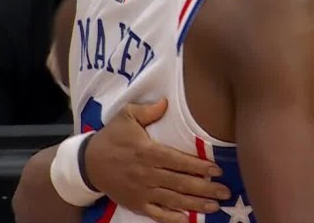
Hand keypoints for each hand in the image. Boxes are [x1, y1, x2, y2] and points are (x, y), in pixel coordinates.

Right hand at [85, 98, 230, 222]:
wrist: (88, 164)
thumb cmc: (111, 137)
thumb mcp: (125, 116)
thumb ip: (147, 110)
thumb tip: (166, 102)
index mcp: (147, 152)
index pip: (178, 161)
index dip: (198, 166)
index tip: (217, 170)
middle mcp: (147, 174)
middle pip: (180, 182)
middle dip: (205, 188)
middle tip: (226, 191)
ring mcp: (142, 191)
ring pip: (173, 199)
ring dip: (195, 204)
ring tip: (215, 206)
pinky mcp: (136, 204)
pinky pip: (157, 214)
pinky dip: (172, 218)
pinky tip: (188, 220)